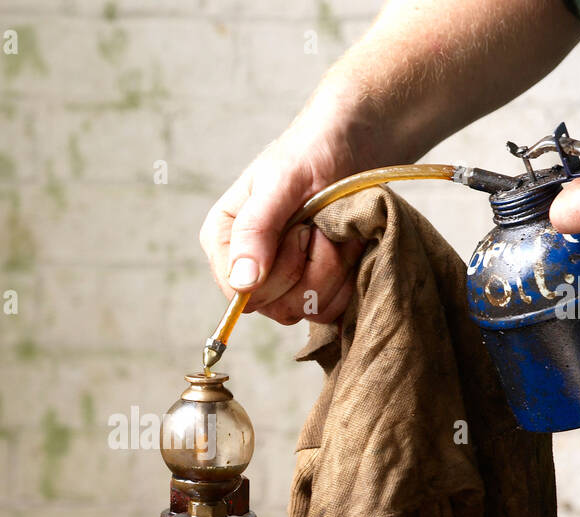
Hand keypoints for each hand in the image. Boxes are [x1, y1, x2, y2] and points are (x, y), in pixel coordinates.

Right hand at [199, 117, 368, 325]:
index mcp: (224, 241)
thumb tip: (242, 282)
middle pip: (277, 307)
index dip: (279, 271)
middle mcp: (248, 268)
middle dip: (313, 267)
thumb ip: (256, 229)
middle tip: (321, 225)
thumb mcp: (282, 180)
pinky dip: (348, 279)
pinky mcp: (313, 288)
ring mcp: (282, 282)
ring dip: (335, 269)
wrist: (355, 143)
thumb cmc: (312, 151)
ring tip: (336, 231)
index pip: (241, 295)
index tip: (301, 229)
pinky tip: (348, 246)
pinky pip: (330, 310)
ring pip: (307, 310)